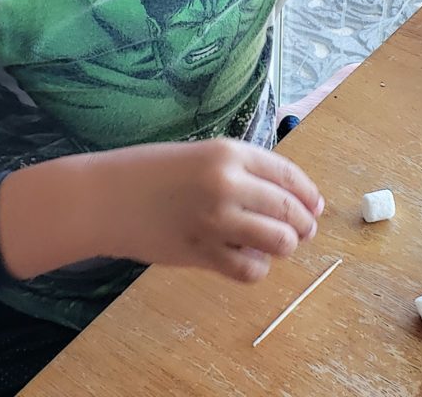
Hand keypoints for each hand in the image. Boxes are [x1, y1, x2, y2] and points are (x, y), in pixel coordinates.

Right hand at [87, 138, 323, 282]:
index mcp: (229, 152)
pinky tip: (246, 259)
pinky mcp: (203, 252)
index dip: (309, 194)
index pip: (288, 175)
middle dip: (304, 224)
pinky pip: (250, 269)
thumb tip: (287, 197)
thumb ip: (240, 171)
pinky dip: (256, 268)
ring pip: (279, 241)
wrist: (105, 197)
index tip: (315, 206)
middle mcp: (228, 183)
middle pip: (289, 209)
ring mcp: (216, 220)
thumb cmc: (150, 171)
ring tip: (273, 245)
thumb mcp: (200, 155)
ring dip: (284, 246)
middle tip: (303, 232)